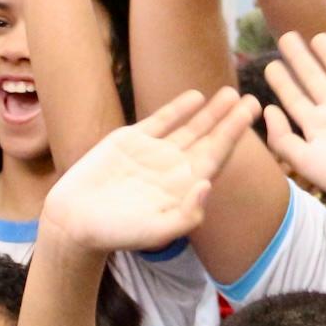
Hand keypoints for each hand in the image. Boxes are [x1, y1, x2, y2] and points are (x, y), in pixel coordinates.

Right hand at [40, 89, 258, 253]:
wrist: (73, 220)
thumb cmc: (115, 233)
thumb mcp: (155, 231)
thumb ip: (186, 214)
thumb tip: (207, 185)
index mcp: (184, 188)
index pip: (216, 157)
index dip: (234, 135)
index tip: (251, 115)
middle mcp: (174, 169)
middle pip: (209, 139)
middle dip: (230, 120)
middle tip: (252, 100)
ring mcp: (153, 153)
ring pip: (189, 127)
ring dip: (210, 112)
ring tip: (230, 91)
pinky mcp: (130, 141)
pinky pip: (160, 121)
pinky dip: (178, 108)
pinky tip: (195, 96)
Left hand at [260, 35, 325, 217]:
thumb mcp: (305, 160)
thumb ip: (282, 138)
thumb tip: (267, 109)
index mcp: (318, 125)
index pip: (295, 97)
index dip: (282, 81)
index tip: (269, 63)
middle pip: (315, 78)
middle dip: (300, 59)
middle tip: (285, 37)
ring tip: (319, 37)